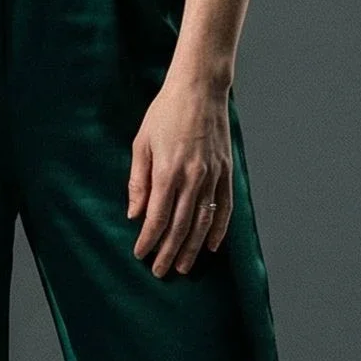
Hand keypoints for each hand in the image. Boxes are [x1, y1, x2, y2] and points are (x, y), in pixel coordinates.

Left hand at [127, 70, 233, 276]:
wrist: (200, 89)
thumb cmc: (165, 113)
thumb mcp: (142, 143)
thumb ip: (138, 181)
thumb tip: (134, 214)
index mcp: (167, 171)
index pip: (156, 217)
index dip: (148, 240)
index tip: (140, 254)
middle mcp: (192, 178)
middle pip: (180, 226)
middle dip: (168, 252)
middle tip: (160, 271)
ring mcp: (212, 176)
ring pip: (203, 222)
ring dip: (192, 248)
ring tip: (184, 266)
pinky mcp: (226, 171)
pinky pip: (224, 207)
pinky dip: (219, 229)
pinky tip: (212, 246)